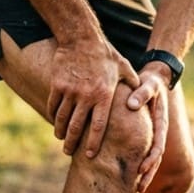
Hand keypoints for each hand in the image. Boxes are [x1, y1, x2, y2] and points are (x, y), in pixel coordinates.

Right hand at [47, 40, 138, 158]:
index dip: (93, 143)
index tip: (89, 155)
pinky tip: (54, 121)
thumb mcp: (123, 67)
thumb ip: (133, 83)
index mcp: (104, 95)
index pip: (98, 126)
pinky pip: (52, 106)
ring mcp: (69, 91)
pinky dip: (52, 116)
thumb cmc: (105, 53)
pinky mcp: (57, 84)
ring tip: (61, 138)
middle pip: (77, 127)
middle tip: (68, 152)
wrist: (81, 37)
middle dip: (71, 143)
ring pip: (62, 118)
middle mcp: (86, 96)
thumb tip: (141, 98)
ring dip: (60, 131)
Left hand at [126, 66, 170, 192]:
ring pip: (151, 158)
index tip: (140, 170)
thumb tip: (131, 104)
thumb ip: (142, 93)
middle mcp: (159, 132)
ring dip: (145, 174)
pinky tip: (129, 174)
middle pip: (155, 158)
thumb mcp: (147, 83)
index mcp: (161, 123)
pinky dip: (138, 163)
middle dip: (148, 174)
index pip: (157, 146)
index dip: (149, 160)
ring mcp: (153, 134)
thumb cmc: (150, 81)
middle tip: (139, 189)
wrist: (154, 79)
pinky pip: (142, 151)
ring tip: (136, 190)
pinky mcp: (145, 134)